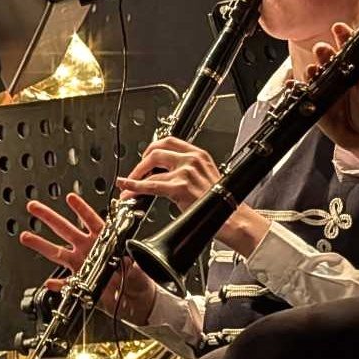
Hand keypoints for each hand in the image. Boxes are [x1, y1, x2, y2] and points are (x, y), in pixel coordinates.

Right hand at [18, 193, 156, 323]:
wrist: (134, 300)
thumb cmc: (137, 279)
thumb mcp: (137, 267)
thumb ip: (130, 264)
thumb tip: (126, 262)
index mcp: (104, 241)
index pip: (91, 221)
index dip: (81, 209)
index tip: (70, 198)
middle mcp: (89, 250)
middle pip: (66, 230)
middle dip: (50, 218)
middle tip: (35, 207)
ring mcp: (82, 265)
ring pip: (58, 252)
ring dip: (41, 244)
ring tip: (27, 236)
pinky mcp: (80, 284)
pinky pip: (65, 284)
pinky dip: (57, 284)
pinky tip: (49, 283)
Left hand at [116, 138, 269, 257]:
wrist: (230, 216)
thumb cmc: (218, 202)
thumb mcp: (205, 176)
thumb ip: (188, 169)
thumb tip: (165, 173)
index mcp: (199, 154)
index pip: (169, 141)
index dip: (152, 148)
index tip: (145, 157)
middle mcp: (192, 159)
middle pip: (157, 151)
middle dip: (141, 162)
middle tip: (134, 173)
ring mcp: (186, 172)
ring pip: (151, 168)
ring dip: (135, 177)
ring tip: (128, 187)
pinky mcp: (180, 187)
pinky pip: (151, 185)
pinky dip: (135, 187)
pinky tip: (128, 188)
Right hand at [308, 23, 358, 162]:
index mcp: (354, 70)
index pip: (348, 49)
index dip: (343, 37)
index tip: (339, 28)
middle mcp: (338, 77)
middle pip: (328, 60)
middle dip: (324, 52)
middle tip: (323, 49)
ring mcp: (325, 90)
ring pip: (315, 76)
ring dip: (312, 70)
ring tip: (312, 69)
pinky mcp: (316, 105)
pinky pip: (304, 95)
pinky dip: (296, 89)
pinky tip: (292, 84)